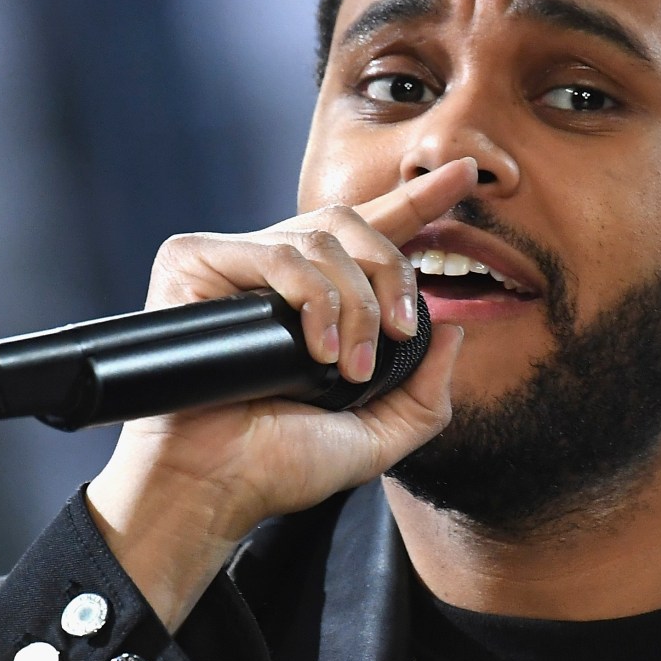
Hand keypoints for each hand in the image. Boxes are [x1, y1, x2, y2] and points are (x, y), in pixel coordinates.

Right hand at [85, 160, 476, 628]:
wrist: (214, 486)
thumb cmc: (277, 467)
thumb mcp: (377, 439)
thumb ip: (426, 394)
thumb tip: (455, 328)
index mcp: (313, 300)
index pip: (368, 233)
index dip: (418, 201)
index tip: (466, 173)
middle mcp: (272, 273)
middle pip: (352, 223)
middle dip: (391, 272)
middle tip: (399, 331)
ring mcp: (232, 264)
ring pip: (320, 238)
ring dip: (354, 305)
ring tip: (347, 368)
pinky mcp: (194, 262)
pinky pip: (276, 254)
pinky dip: (312, 299)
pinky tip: (316, 351)